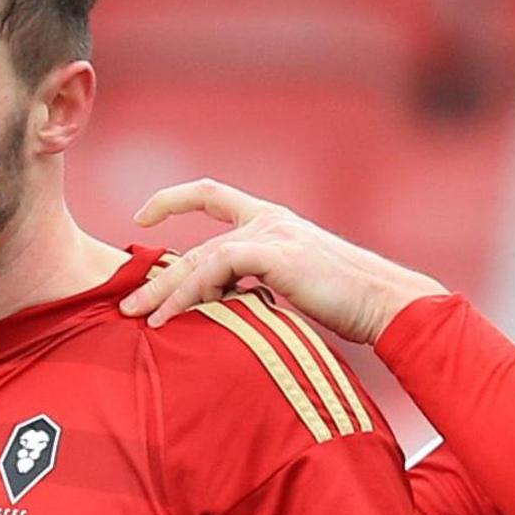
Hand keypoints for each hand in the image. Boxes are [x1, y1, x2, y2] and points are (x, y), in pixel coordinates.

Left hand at [118, 178, 448, 344]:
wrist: (386, 302)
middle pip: (197, 242)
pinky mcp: (275, 252)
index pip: (212, 195)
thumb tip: (229, 311)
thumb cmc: (349, 304)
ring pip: (201, 259)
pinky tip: (173, 317)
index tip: (142, 217)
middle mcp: (268, 220)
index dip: (173, 199)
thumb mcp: (297, 288)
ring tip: (141, 318)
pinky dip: (190, 294)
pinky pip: (216, 270)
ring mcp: (272, 233)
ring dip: (167, 292)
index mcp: (272, 222)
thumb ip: (260, 287)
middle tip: (127, 302)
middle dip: (159, 274)